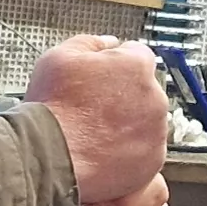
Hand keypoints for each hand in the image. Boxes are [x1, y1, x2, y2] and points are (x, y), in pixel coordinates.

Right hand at [27, 34, 168, 205]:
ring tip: (94, 134)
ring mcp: (155, 134)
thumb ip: (90, 43)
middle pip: (143, 90)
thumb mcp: (60, 57)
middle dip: (122, 96)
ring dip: (127, 126)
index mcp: (137, 66)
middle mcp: (154, 98)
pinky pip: (144, 153)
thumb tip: (106, 43)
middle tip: (91, 109)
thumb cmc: (53, 109)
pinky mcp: (151, 162)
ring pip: (145, 123)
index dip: (114, 64)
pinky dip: (129, 153)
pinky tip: (103, 153)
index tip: (99, 77)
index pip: (136, 54)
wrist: (50, 158)